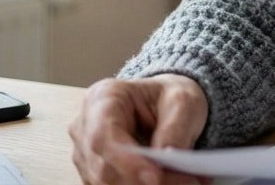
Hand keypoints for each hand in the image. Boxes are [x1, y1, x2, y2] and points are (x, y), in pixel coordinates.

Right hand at [69, 74, 209, 184]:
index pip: (103, 136)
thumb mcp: (183, 101)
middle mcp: (85, 128)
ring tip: (187, 181)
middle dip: (144, 180)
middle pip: (104, 168)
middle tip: (188, 181)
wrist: (165, 104)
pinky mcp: (94, 174)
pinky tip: (172, 182)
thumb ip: (175, 128)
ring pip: (108, 184)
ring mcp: (86, 155)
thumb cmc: (169, 97)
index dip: (126, 160)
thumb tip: (165, 157)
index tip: (155, 176)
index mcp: (103, 98)